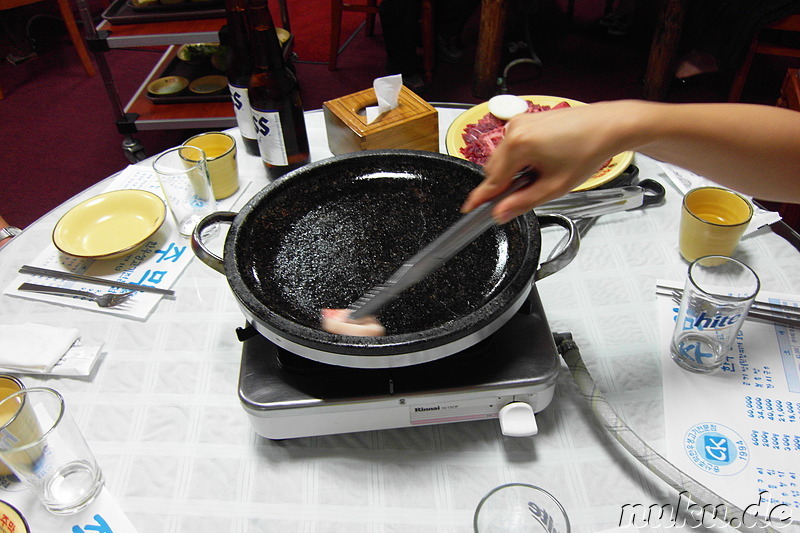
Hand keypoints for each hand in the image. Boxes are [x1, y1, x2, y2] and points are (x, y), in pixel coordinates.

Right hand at [461, 101, 629, 222]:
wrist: (607, 126)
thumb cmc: (587, 150)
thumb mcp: (554, 187)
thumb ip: (523, 202)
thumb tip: (501, 213)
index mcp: (518, 145)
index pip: (492, 180)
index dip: (480, 199)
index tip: (468, 209)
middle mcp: (514, 130)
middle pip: (494, 168)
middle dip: (505, 184)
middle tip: (527, 192)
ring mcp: (519, 122)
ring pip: (502, 157)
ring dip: (514, 170)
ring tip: (542, 174)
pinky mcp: (526, 119)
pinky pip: (513, 144)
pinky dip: (520, 157)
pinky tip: (543, 161)